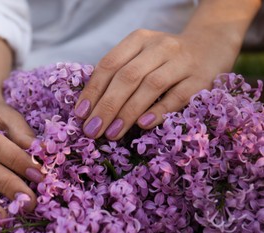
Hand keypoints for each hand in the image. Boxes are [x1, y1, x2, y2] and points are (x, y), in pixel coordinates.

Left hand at [74, 29, 239, 139]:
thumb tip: (90, 108)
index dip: (93, 90)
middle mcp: (160, 47)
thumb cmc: (165, 59)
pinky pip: (178, 96)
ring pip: (151, 86)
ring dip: (128, 112)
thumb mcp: (141, 56)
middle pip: (127, 77)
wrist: (211, 45)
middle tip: (92, 130)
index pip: (109, 64)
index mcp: (139, 40)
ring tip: (111, 133)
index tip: (80, 114)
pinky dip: (159, 111)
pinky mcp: (201, 79)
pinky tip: (143, 125)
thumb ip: (119, 74)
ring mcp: (182, 61)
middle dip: (106, 106)